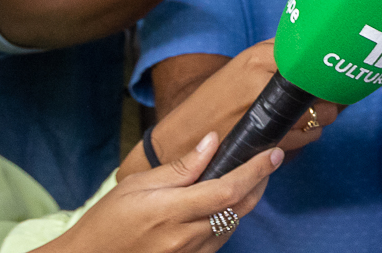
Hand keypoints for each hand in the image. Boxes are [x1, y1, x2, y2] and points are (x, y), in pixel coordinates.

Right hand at [51, 132, 280, 252]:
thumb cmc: (108, 220)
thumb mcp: (138, 185)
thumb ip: (181, 167)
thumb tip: (212, 141)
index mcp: (172, 212)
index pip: (227, 189)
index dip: (255, 170)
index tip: (272, 153)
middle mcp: (185, 238)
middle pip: (238, 209)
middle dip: (259, 183)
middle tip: (267, 161)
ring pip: (232, 225)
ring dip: (245, 201)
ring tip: (247, 178)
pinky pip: (220, 240)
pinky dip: (229, 219)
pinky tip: (224, 204)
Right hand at [123, 41, 339, 180]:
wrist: (186, 135)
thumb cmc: (220, 96)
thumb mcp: (245, 63)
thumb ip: (278, 52)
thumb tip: (315, 41)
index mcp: (257, 59)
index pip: (310, 58)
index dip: (327, 67)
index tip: (332, 70)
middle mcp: (261, 85)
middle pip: (320, 90)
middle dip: (330, 94)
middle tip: (327, 94)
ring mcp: (265, 117)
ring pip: (318, 119)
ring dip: (320, 117)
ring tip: (308, 113)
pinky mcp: (266, 144)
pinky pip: (305, 139)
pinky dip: (306, 136)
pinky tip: (295, 130)